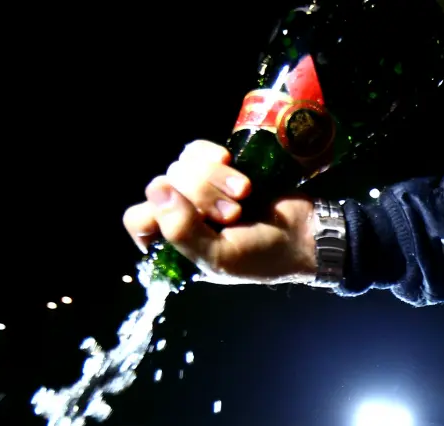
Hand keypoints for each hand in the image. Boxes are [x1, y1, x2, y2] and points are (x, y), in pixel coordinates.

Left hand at [122, 140, 317, 284]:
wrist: (305, 233)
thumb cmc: (263, 256)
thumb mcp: (220, 256)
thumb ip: (183, 231)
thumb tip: (157, 188)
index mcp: (173, 244)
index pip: (138, 218)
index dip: (162, 213)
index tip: (195, 219)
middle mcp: (179, 215)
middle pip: (164, 187)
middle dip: (202, 197)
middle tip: (234, 213)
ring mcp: (196, 189)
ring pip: (180, 166)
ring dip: (214, 178)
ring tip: (244, 193)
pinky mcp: (215, 167)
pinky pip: (195, 151)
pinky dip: (213, 157)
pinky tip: (234, 165)